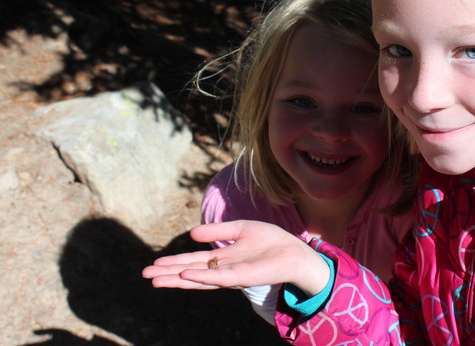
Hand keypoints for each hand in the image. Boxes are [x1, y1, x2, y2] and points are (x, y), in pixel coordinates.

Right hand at [141, 220, 330, 296]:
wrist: (294, 252)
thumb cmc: (270, 241)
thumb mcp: (240, 230)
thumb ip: (218, 232)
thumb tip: (192, 234)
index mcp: (222, 259)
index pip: (192, 262)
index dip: (173, 263)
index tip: (153, 265)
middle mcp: (223, 269)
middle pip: (190, 272)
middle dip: (168, 274)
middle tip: (145, 275)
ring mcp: (231, 275)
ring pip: (199, 278)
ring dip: (178, 279)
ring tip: (156, 280)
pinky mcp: (242, 277)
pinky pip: (218, 277)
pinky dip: (201, 277)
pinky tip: (185, 275)